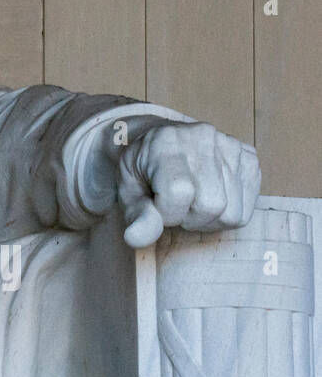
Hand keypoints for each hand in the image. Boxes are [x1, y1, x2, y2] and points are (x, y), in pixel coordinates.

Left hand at [116, 121, 259, 248]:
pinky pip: (246, 209)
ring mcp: (230, 146)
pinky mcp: (248, 158)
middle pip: (212, 205)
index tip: (156, 205)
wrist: (158, 142)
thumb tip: (136, 238)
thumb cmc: (141, 170)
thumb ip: (135, 215)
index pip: (179, 192)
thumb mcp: (127, 190)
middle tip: (174, 205)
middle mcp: (203, 138)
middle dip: (188, 217)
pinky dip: (226, 214)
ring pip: (232, 213)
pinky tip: (208, 197)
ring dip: (208, 219)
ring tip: (191, 201)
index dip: (166, 212)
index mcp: (166, 142)